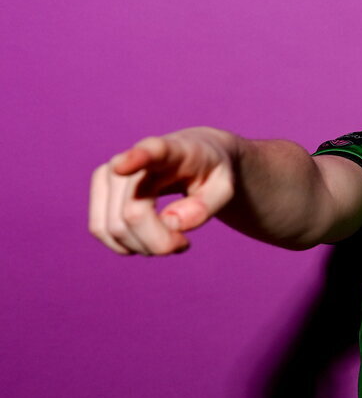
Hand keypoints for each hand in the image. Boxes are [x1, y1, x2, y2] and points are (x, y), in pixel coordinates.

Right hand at [89, 128, 236, 255]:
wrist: (196, 159)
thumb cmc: (211, 173)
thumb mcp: (225, 188)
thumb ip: (205, 206)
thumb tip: (173, 222)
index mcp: (171, 151)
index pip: (152, 151)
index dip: (136, 159)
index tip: (123, 167)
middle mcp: (132, 156)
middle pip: (133, 213)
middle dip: (159, 241)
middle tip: (184, 243)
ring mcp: (110, 171)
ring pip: (114, 227)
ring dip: (144, 246)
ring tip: (171, 239)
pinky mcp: (100, 188)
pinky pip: (101, 230)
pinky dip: (127, 245)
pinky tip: (150, 239)